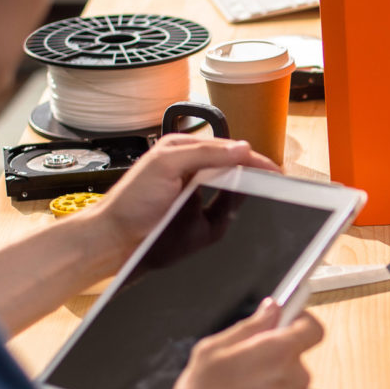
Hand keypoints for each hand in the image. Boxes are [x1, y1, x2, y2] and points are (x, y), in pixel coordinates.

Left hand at [86, 134, 279, 272]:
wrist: (115, 239)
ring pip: (232, 189)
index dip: (252, 158)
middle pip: (233, 167)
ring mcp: (197, 195)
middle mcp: (192, 170)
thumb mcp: (166, 165)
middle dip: (253, 173)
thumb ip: (204, 153)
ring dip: (246, 192)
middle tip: (275, 183)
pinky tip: (242, 212)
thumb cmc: (132, 201)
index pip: (228, 149)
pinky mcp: (197, 219)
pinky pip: (224, 212)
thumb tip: (242, 148)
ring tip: (265, 195)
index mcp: (185, 150)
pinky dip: (235, 211)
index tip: (273, 170)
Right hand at [170, 299, 322, 388]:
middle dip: (270, 352)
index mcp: (282, 351)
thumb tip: (269, 311)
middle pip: (294, 354)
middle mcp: (295, 377)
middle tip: (240, 356)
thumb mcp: (212, 351)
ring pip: (283, 380)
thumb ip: (247, 327)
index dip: (298, 319)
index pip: (312, 326)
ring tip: (231, 386)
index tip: (280, 318)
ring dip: (264, 378)